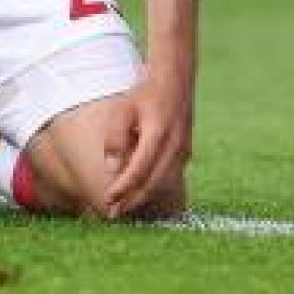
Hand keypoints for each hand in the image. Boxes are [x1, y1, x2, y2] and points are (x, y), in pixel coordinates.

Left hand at [102, 63, 193, 219]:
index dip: (123, 188)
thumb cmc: (144, 93)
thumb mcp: (123, 109)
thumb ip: (116, 137)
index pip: (139, 170)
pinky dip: (155, 188)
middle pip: (153, 183)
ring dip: (144, 198)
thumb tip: (113, 168)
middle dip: (132, 201)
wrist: (174, 79)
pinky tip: (141, 193)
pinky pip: (170, 176)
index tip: (107, 199)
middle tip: (113, 214)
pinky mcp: (186, 151)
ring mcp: (183, 149)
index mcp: (158, 133)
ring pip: (164, 184)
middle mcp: (174, 145)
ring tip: (124, 208)